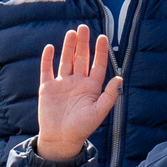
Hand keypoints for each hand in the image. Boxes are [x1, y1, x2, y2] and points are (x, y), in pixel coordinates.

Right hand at [35, 25, 119, 161]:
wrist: (61, 139)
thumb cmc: (82, 128)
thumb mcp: (98, 112)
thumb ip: (109, 95)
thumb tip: (119, 78)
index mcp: (91, 87)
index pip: (97, 65)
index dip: (100, 51)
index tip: (103, 37)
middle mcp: (77, 82)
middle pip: (81, 58)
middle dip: (83, 43)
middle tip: (84, 27)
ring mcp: (62, 84)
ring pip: (66, 60)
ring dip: (68, 47)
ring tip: (72, 32)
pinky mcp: (48, 87)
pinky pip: (47, 69)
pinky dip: (47, 58)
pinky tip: (49, 47)